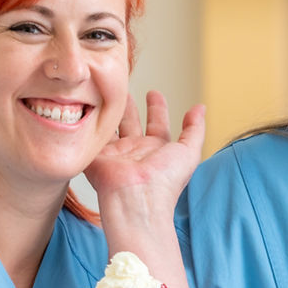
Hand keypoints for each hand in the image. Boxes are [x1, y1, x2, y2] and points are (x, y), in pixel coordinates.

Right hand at [84, 94, 205, 211]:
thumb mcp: (189, 152)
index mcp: (157, 149)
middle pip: (131, 122)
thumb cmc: (165, 181)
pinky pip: (91, 134)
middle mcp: (135, 151)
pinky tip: (87, 105)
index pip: (157, 123)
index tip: (154, 94)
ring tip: (104, 92)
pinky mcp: (96, 156)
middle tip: (123, 89)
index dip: (157, 108)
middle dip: (129, 106)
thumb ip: (195, 129)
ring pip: (110, 126)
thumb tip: (200, 108)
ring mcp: (115, 153)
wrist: (136, 198)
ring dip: (108, 110)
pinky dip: (89, 121)